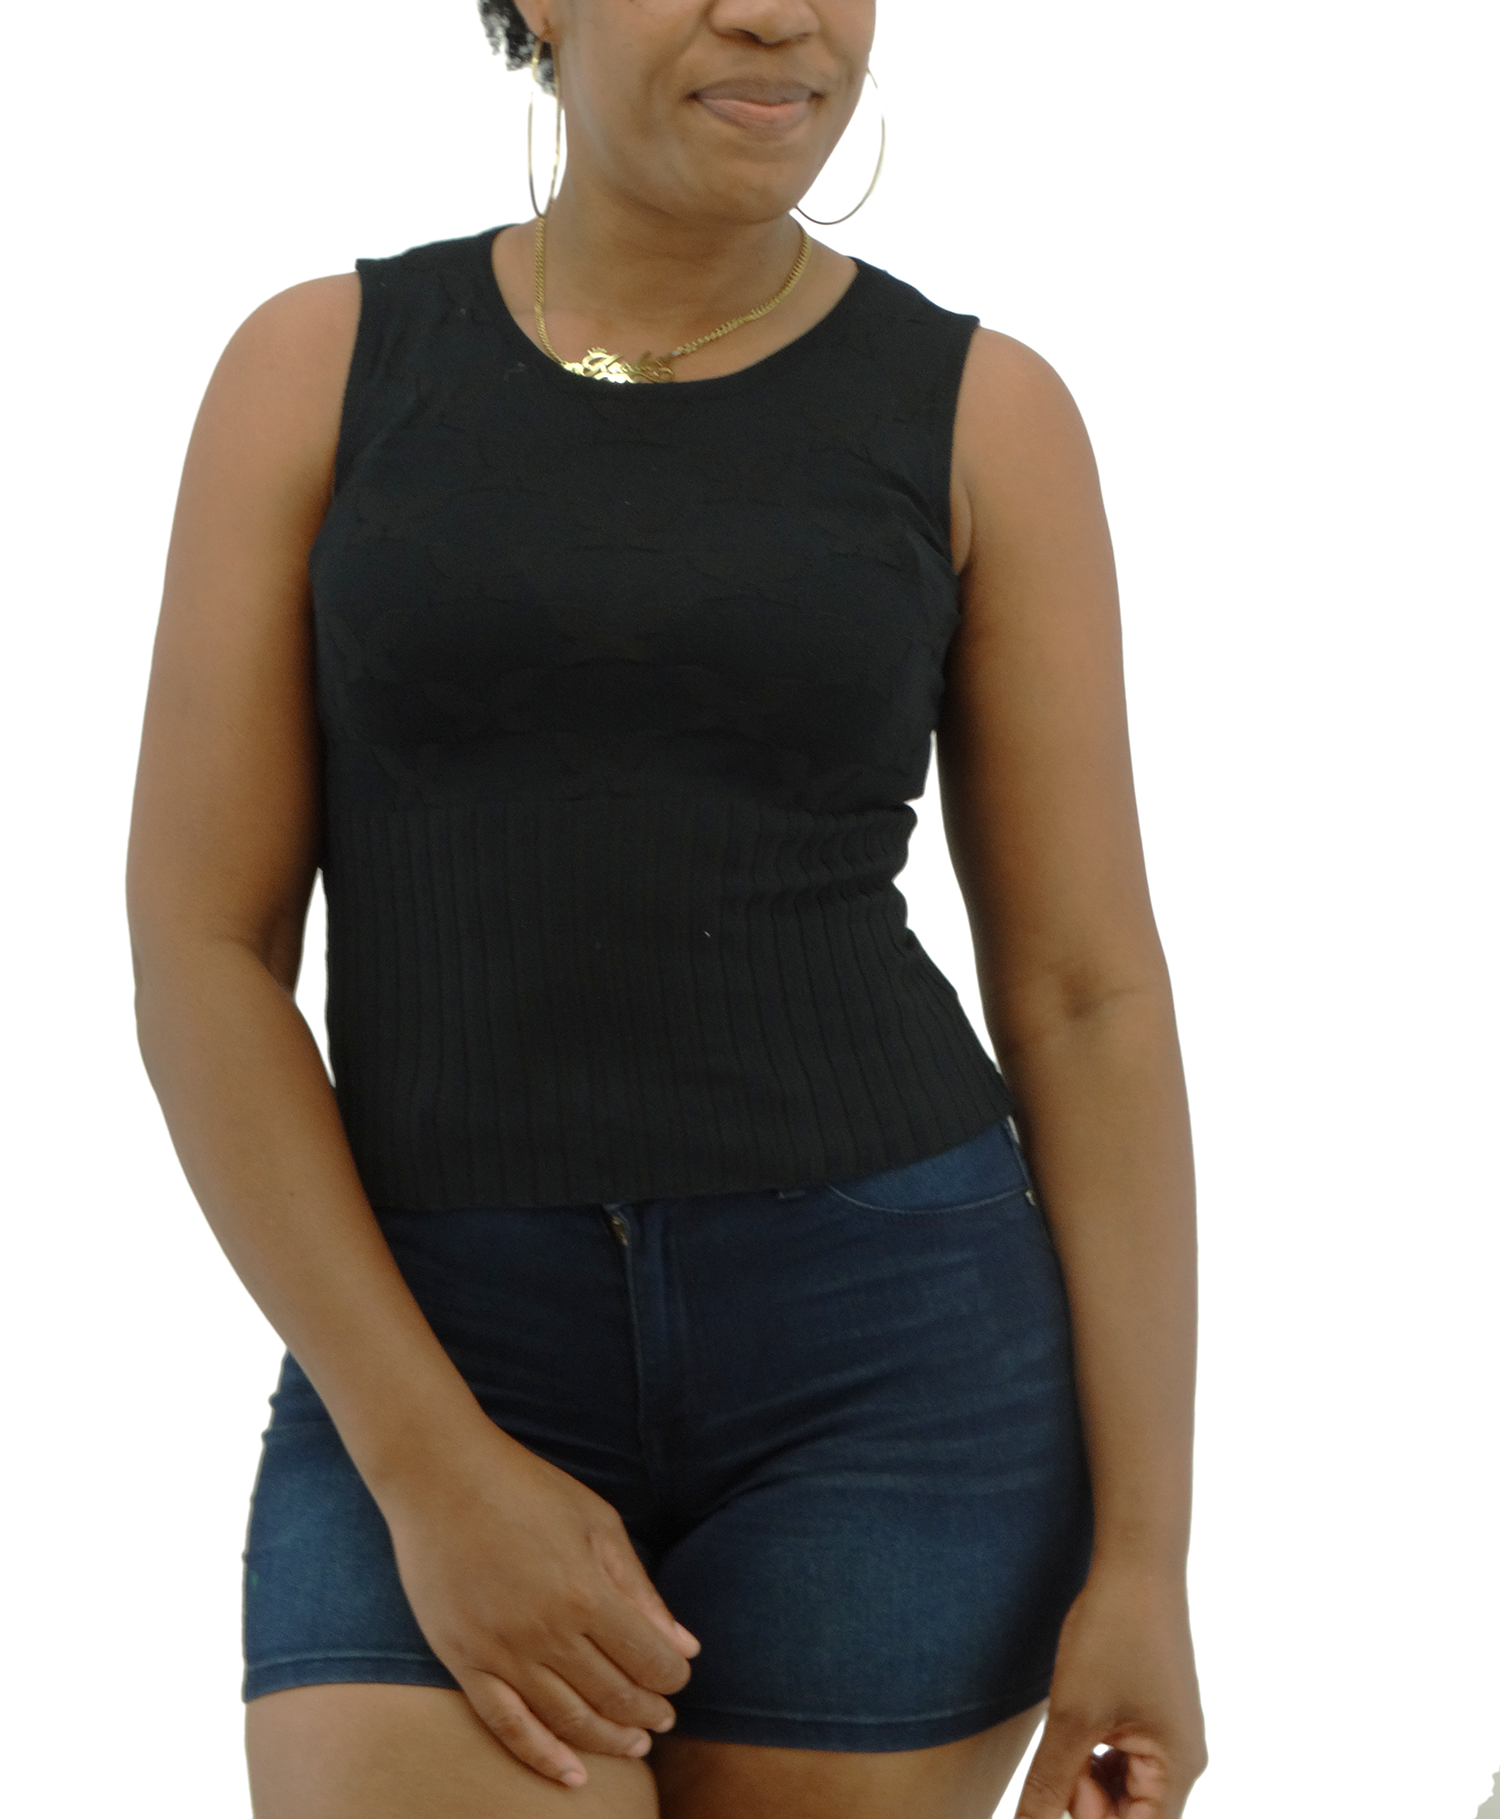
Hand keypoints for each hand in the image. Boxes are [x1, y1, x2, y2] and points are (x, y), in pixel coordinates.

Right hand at [378, 1423, 700, 1788]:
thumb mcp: (597, 1523)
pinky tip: (572, 1776)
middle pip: (613, 1696)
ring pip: (567, 1720)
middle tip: (664, 1718)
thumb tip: (685, 1647)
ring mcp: (501, 1652)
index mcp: (585, 1592)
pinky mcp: (463, 1661)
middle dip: (648, 1712)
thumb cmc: (526, 1488)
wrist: (439, 1476)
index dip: (672, 1677)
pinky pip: (507, 1726)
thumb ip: (640, 1589)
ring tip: (635, 1744)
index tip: (678, 1677)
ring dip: (608, 1739)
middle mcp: (545, 1632)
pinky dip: (543, 1757)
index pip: (648, 1660)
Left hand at [1015, 1564, 1207, 1818]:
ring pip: (1119, 1791)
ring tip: (1070, 1732)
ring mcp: (1166, 1738)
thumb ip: (1050, 1785)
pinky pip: (1119, 1762)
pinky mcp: (1149, 1718)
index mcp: (1177, 1769)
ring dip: (1084, 1777)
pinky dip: (1091, 1755)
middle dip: (1086, 1799)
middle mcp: (1181, 1761)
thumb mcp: (1072, 1715)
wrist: (1134, 1563)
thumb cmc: (1111, 1633)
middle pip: (1128, 1816)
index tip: (1063, 1785)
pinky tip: (1075, 1725)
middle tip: (1065, 1754)